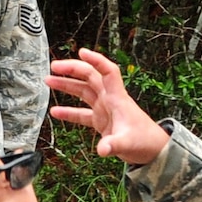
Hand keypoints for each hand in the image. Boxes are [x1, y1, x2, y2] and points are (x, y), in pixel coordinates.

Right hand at [46, 49, 169, 165]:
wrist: (153, 149)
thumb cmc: (144, 141)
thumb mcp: (127, 142)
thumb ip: (113, 145)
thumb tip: (102, 150)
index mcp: (117, 98)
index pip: (107, 72)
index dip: (95, 60)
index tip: (81, 52)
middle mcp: (109, 100)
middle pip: (90, 76)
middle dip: (72, 69)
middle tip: (54, 67)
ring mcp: (104, 109)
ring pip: (83, 91)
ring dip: (66, 85)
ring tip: (49, 81)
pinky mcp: (101, 120)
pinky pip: (81, 113)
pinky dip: (68, 112)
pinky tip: (55, 112)